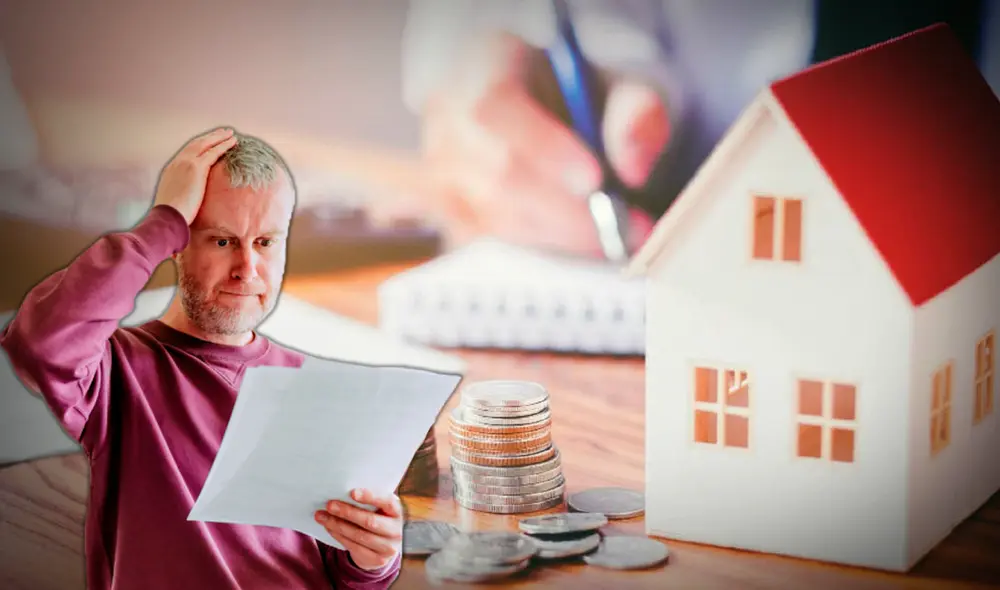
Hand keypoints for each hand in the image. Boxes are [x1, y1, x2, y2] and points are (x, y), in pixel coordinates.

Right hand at [152, 127, 236, 224]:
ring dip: (219, 137)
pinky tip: (233, 142)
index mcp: (172, 169)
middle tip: (222, 132)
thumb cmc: (172, 215)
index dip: (200, 146)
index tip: (208, 142)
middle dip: (210, 137)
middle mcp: (178, 162)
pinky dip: (224, 145)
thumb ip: (183, 194)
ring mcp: (187, 163)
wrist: (168, 216)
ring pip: (206, 144)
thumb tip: (189, 202)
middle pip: (196, 144)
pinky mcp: (197, 167)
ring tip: (231, 134)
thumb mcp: (175, 200)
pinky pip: (214, 152)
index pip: (187, 152)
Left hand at [315, 488, 402, 570]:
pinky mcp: (376, 559)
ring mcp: (388, 547)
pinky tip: (329, 528)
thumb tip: (342, 492)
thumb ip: (369, 500)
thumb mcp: (380, 508)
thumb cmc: (378, 518)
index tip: (352, 492)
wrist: (384, 547)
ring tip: (322, 516)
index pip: (387, 502)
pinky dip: (339, 536)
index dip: (370, 497)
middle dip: (347, 512)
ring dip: (337, 525)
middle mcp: (396, 530)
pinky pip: (354, 546)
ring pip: (359, 535)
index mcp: (397, 511)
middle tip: (329, 505)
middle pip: (370, 521)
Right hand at [419, 32, 666, 256]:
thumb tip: (633, 167)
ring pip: (493, 215)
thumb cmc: (587, 96)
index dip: (543, 147)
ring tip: (614, 236)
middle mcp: (449, 113)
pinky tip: (578, 240)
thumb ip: (636, 114)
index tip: (595, 180)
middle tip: (626, 227)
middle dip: (566, 212)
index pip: (495, 106)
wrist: (559, 114)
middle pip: (495, 174)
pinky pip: (491, 240)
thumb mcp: (626, 85)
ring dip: (560, 235)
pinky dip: (540, 247)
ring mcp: (442, 165)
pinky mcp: (449, 206)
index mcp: (485, 62)